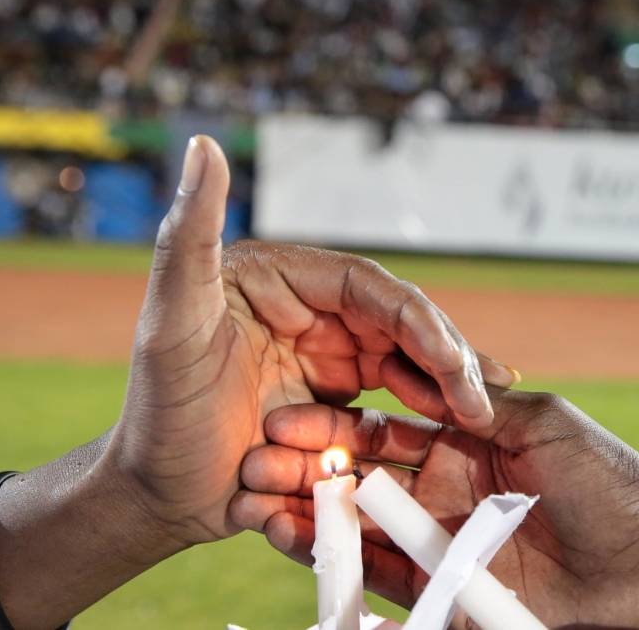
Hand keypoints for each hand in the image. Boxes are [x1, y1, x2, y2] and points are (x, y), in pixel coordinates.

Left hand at [104, 135, 514, 552]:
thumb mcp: (168, 323)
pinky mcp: (329, 399)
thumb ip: (186, 235)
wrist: (150, 495)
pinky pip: (390, 400)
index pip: (369, 289)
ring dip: (446, 386)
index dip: (420, 322)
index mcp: (279, 278)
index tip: (455, 365)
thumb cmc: (154, 411)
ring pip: (403, 361)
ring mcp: (321, 355)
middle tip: (484, 402)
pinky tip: (465, 429)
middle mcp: (306, 309)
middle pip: (397, 324)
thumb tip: (203, 143)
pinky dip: (427, 412)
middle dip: (445, 359)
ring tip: (488, 414)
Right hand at [232, 357, 638, 627]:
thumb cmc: (615, 485)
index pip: (386, 432)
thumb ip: (482, 406)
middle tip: (250, 458)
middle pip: (361, 482)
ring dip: (305, 516)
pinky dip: (336, 563)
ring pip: (361, 531)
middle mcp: (447, 495)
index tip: (284, 415)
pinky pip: (383, 580)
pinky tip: (292, 541)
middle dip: (304, 470)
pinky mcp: (450, 597)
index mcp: (468, 447)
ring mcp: (446, 547)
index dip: (335, 425)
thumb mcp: (547, 424)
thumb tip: (426, 378)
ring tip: (251, 501)